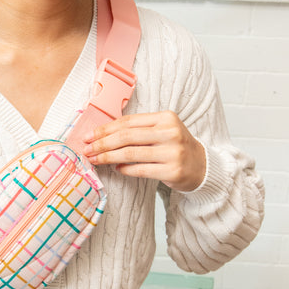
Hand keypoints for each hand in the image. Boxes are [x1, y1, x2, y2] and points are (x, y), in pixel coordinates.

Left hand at [83, 111, 205, 191]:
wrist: (202, 166)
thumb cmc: (174, 147)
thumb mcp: (161, 131)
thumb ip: (137, 130)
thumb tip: (102, 135)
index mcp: (165, 117)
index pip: (128, 122)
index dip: (105, 129)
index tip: (89, 136)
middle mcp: (170, 132)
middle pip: (126, 137)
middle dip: (102, 144)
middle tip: (87, 150)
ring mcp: (173, 152)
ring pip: (130, 154)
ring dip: (108, 157)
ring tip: (95, 160)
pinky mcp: (172, 171)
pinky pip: (140, 170)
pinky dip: (124, 170)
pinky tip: (116, 169)